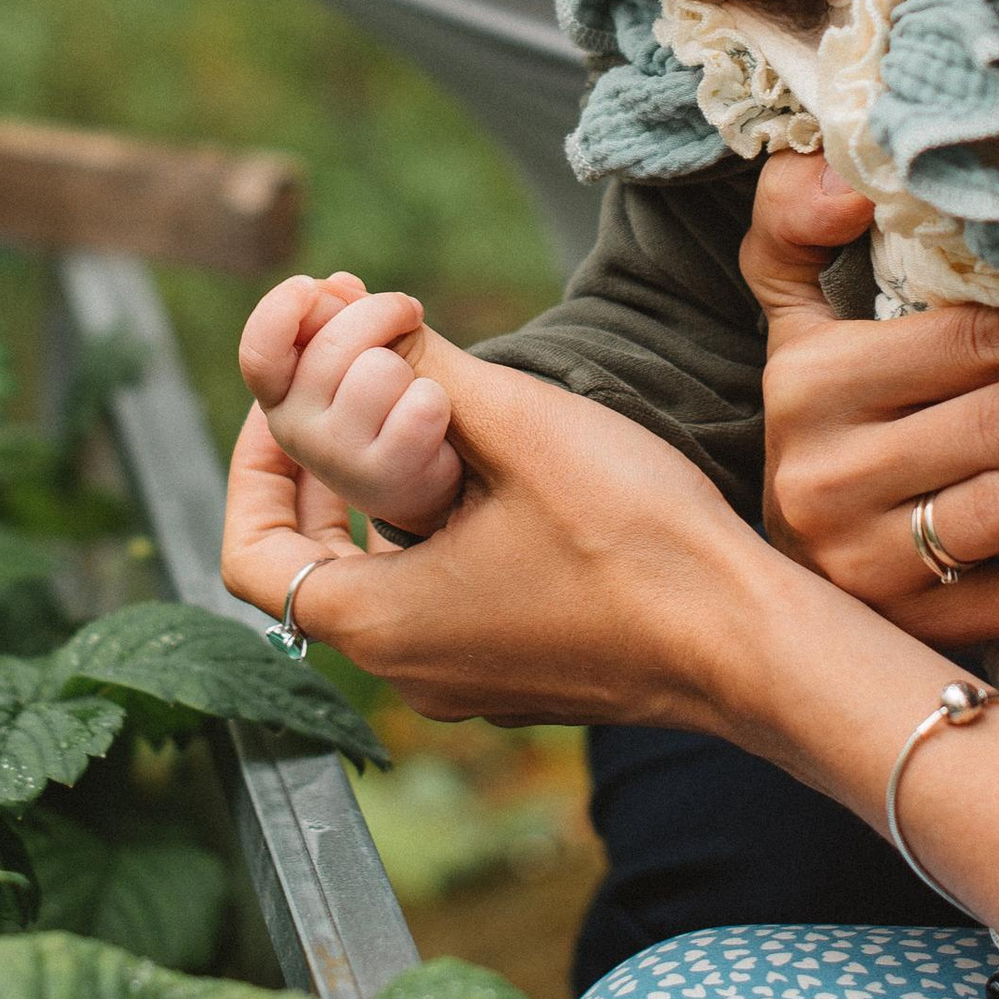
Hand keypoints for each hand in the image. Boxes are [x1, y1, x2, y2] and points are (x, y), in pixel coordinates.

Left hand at [220, 341, 787, 732]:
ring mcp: (466, 678)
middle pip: (307, 564)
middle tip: (342, 383)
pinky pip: (437, 596)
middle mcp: (408, 669)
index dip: (250, 464)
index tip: (286, 395)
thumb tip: (356, 320)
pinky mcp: (520, 668)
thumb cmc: (634, 541)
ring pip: (378, 576)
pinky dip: (432, 526)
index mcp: (378, 625)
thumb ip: (420, 370)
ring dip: (378, 489)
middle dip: (314, 463)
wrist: (750, 644)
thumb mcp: (515, 427)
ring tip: (412, 406)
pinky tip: (479, 464)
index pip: (248, 555)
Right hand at [237, 270, 462, 535]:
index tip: (308, 287)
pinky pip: (420, 406)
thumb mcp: (357, 350)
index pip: (259, 351)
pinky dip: (436, 402)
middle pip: (336, 341)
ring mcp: (333, 458)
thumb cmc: (386, 399)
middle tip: (407, 313)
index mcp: (280, 391)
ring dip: (412, 369)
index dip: (280, 310)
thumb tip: (339, 284)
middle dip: (385, 312)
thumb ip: (340, 316)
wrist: (421, 475)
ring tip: (412, 391)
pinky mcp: (381, 480)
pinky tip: (430, 422)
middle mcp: (292, 428)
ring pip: (382, 370)